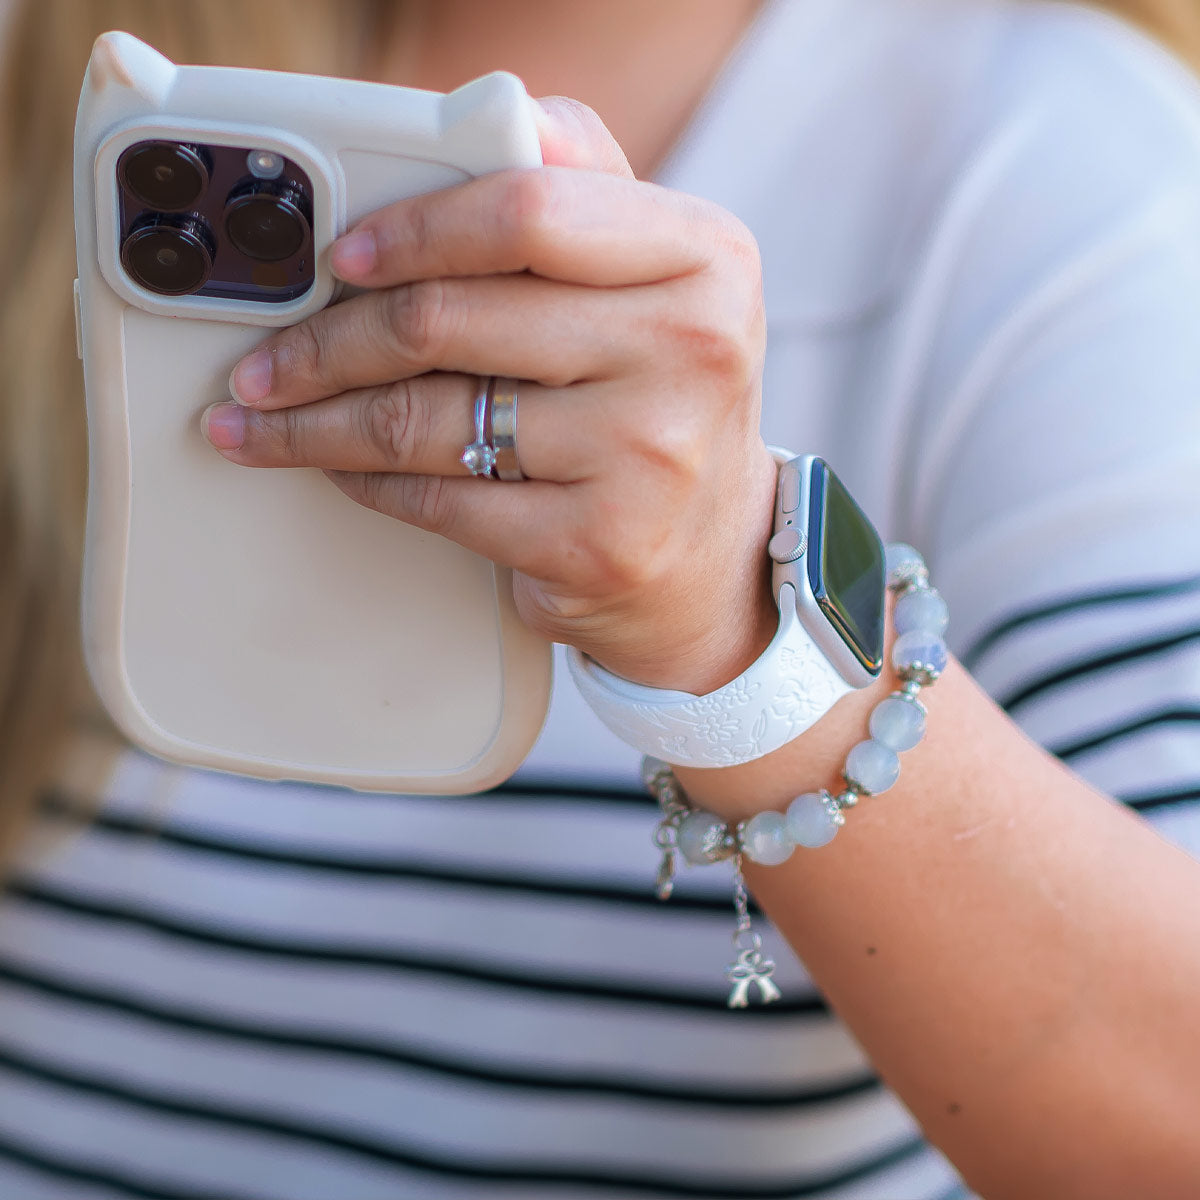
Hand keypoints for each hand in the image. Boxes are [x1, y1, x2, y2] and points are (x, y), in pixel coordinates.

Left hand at [202, 98, 776, 692]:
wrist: (711, 551)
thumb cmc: (662, 398)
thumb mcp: (658, 278)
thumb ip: (581, 190)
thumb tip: (498, 116)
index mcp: (701, 259)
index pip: (527, 210)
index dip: (412, 230)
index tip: (341, 258)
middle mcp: (688, 352)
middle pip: (452, 320)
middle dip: (327, 342)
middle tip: (269, 358)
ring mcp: (644, 456)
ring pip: (426, 420)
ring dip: (318, 421)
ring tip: (267, 417)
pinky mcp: (595, 543)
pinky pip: (440, 500)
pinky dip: (370, 482)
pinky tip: (341, 469)